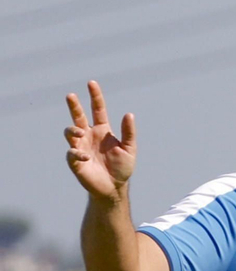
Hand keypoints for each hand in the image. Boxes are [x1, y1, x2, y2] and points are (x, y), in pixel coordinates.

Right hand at [64, 81, 135, 198]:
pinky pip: (71, 152)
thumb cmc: (121, 167)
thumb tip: (129, 114)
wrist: (114, 187)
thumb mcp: (129, 149)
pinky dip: (77, 152)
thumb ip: (129, 132)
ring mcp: (81, 147)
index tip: (91, 83)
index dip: (95, 97)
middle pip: (78, 116)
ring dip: (73, 130)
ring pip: (70, 132)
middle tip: (71, 95)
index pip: (97, 110)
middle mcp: (89, 136)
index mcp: (102, 130)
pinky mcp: (76, 160)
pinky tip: (86, 156)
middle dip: (74, 106)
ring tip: (80, 131)